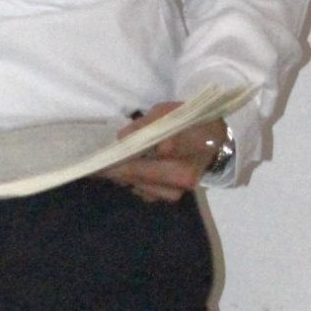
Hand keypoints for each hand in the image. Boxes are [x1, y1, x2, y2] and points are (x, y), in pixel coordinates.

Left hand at [107, 102, 224, 204]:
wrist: (217, 145)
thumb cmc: (192, 124)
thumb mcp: (170, 112)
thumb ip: (146, 124)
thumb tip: (121, 138)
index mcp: (186, 146)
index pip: (147, 152)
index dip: (121, 153)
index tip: (100, 154)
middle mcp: (183, 173)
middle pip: (137, 173)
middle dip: (114, 168)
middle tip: (94, 165)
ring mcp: (179, 189)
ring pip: (138, 185)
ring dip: (122, 176)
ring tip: (111, 166)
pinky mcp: (174, 197)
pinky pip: (145, 193)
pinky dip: (134, 183)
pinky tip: (131, 174)